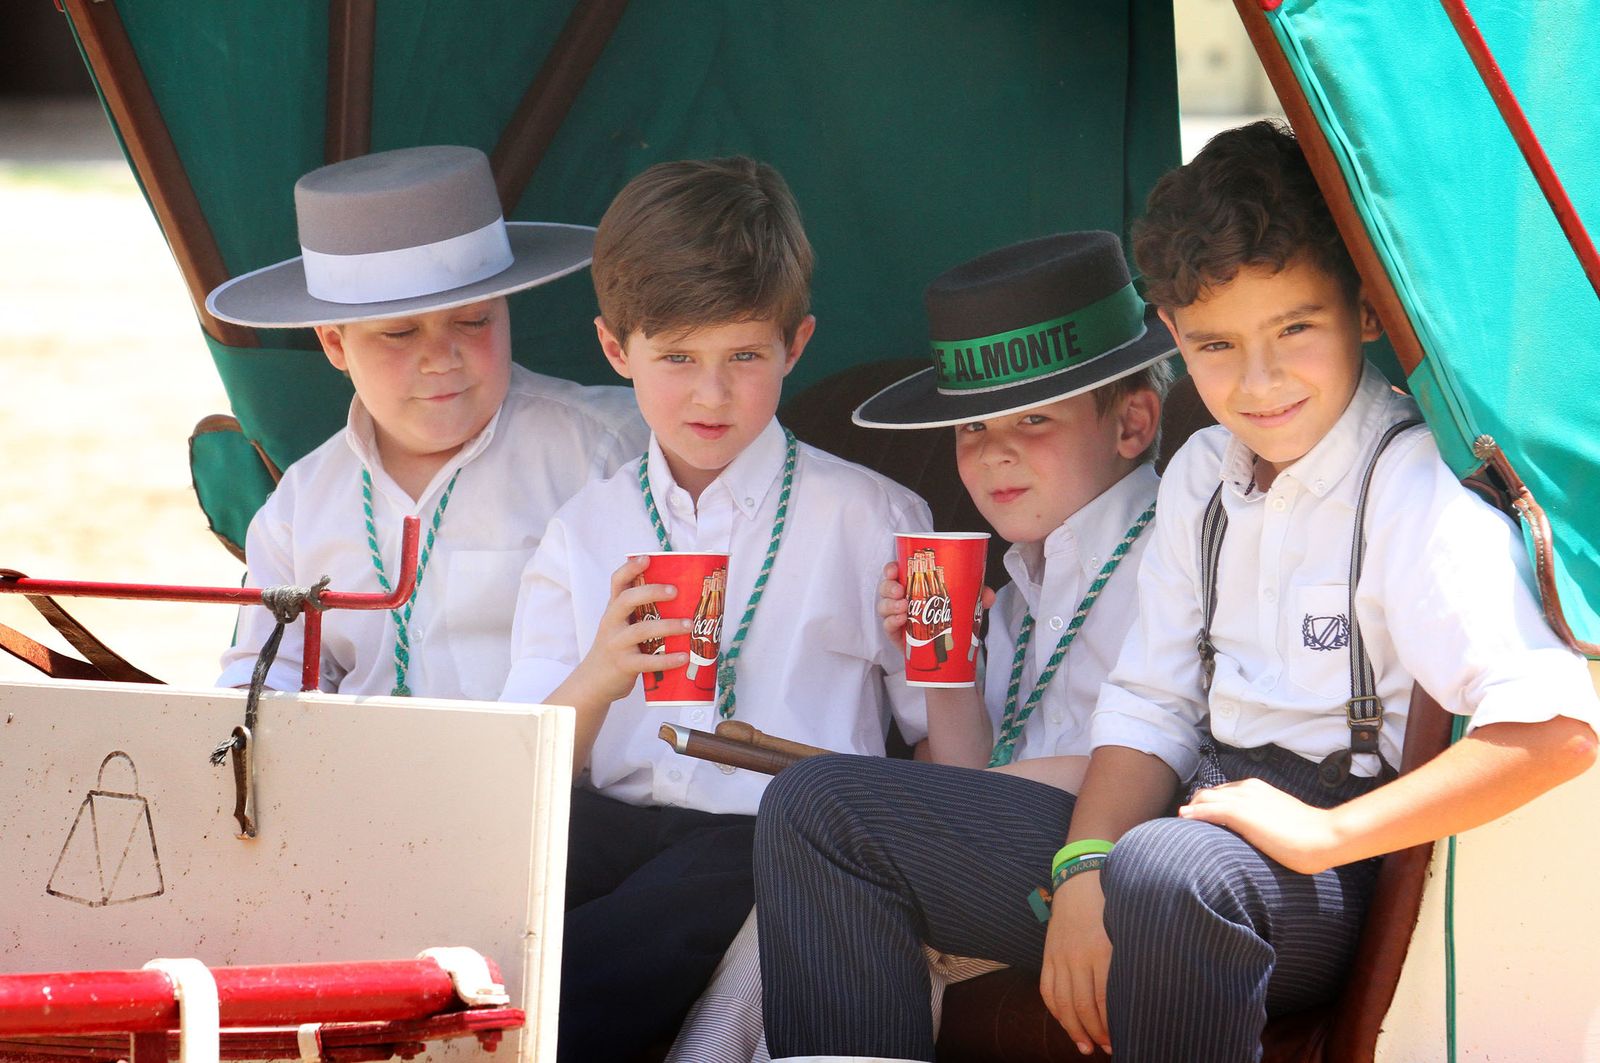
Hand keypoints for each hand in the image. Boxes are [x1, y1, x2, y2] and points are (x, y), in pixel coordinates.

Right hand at [570, 556, 690, 705]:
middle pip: (626, 600)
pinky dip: (667, 659)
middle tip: (675, 591)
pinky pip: (647, 661)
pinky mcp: (624, 666)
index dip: (630, 568)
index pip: (616, 583)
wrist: (593, 682)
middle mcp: (612, 623)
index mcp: (613, 610)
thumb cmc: (616, 649)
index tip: (646, 558)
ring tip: (688, 625)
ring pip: (640, 630)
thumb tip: (683, 600)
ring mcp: (616, 644)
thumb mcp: (621, 626)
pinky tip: (683, 657)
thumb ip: (641, 613)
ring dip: (667, 626)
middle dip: (651, 592)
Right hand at [879, 562, 996, 637]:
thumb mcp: (964, 603)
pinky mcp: (896, 635)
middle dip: (888, 587)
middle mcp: (901, 598)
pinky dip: (891, 622)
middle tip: (900, 591)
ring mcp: (896, 616)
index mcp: (913, 585)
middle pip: (885, 588)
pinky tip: (901, 620)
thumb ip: (977, 596)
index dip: (891, 569)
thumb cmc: (949, 618)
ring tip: (903, 608)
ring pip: (883, 606)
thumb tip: (988, 595)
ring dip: (890, 605)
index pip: (895, 572)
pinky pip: (887, 626)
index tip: (894, 569)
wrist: (945, 650)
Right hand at [1039, 871, 1111, 1055]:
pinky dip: (1055, 1010)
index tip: (1119, 1040)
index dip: (1109, 1026)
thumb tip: (1136, 998)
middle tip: (1105, 1048)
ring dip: (1073, 1029)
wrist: (1079, 881)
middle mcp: (1078, 957)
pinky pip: (1047, 989)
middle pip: (1082, 1006)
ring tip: (1084, 1046)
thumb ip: (1126, 963)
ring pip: (1063, 1002)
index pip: (1103, 1000)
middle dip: (1094, 1033)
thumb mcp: (1123, 932)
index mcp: (1101, 952)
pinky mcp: (1048, 955)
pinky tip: (1066, 1022)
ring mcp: (1059, 956)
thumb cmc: (1110, 907)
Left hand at [1179, 778, 1345, 873]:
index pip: (1223, 791)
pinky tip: (1184, 820)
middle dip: (1195, 805)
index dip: (1208, 803)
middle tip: (1186, 821)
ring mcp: (1243, 799)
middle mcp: (1247, 788)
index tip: (1200, 816)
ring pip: (1204, 799)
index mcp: (1257, 788)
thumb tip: (1260, 834)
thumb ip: (1265, 821)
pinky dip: (1193, 814)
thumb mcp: (1281, 820)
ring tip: (1182, 823)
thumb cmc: (1310, 834)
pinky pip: (1207, 810)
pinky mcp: (1240, 813)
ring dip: (1191, 810)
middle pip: (1208, 793)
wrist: (1325, 835)